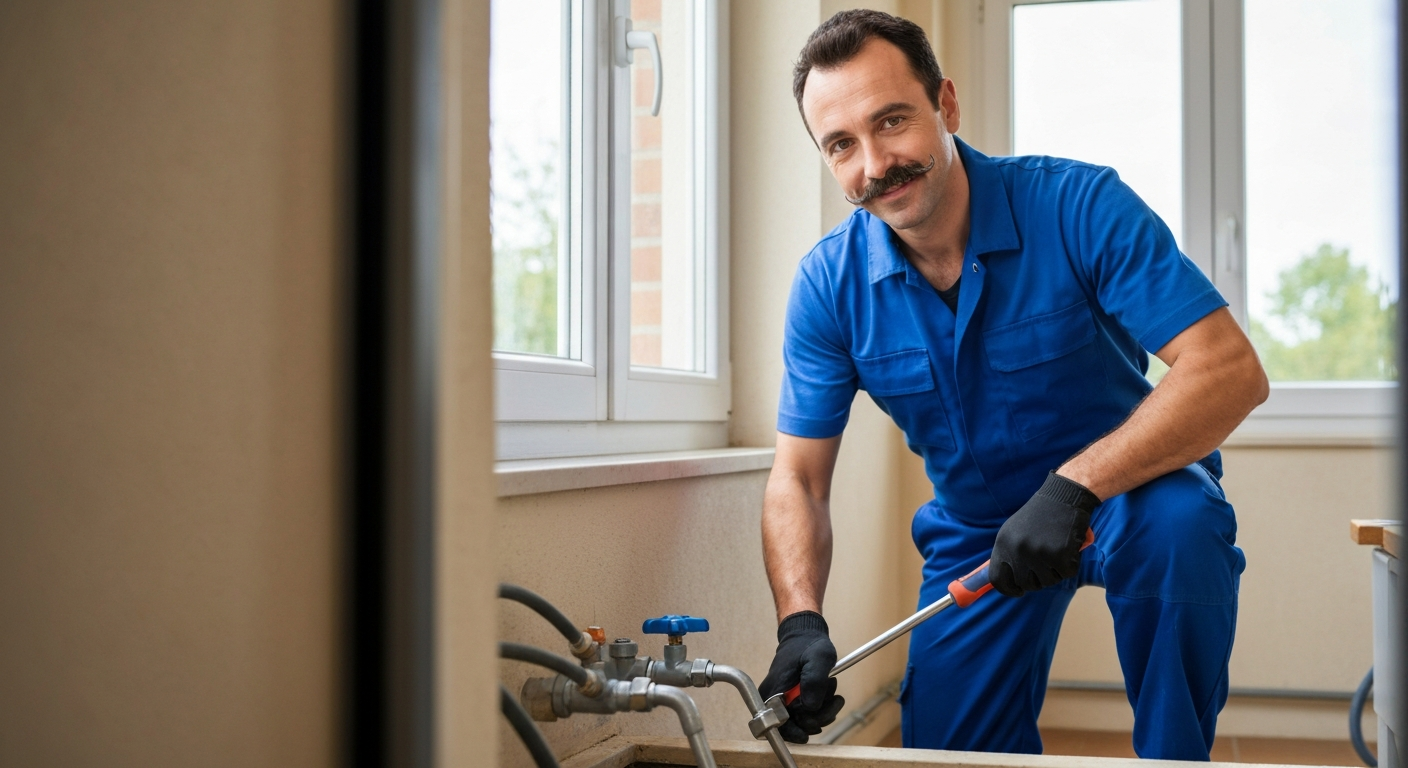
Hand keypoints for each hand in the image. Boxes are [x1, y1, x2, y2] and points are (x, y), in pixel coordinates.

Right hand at [758, 611, 844, 742]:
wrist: (804, 636)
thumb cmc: (809, 645)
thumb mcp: (818, 658)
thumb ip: (814, 681)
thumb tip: (810, 706)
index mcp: (773, 691)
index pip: (779, 725)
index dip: (797, 730)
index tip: (817, 725)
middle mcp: (772, 699)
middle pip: (794, 726)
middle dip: (818, 718)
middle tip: (835, 700)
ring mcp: (782, 701)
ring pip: (802, 723)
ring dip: (823, 713)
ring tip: (832, 691)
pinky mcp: (791, 701)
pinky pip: (806, 715)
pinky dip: (821, 710)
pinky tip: (829, 696)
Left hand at [990, 471, 1099, 596]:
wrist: (1064, 496)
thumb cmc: (1040, 515)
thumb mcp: (1014, 531)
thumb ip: (1007, 554)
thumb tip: (1001, 580)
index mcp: (1003, 544)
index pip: (997, 580)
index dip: (1009, 589)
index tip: (1018, 590)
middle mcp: (1018, 551)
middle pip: (1025, 584)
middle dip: (1037, 579)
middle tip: (1045, 564)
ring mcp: (1038, 554)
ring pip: (1048, 581)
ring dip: (1055, 570)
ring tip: (1056, 548)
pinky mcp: (1060, 556)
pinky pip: (1066, 573)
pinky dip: (1070, 563)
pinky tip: (1068, 547)